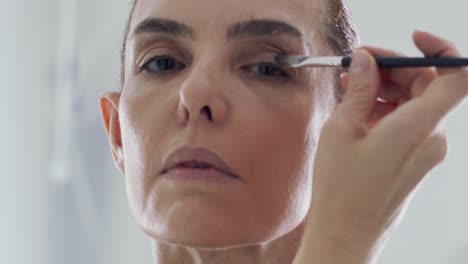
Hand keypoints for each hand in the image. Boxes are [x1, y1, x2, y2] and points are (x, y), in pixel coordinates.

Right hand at [294, 30, 467, 263]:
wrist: (345, 232)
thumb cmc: (342, 188)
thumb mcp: (343, 128)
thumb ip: (361, 88)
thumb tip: (368, 60)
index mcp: (419, 127)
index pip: (457, 76)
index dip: (440, 49)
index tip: (412, 39)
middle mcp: (432, 138)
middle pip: (428, 86)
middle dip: (395, 68)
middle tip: (360, 64)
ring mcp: (425, 151)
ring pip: (415, 104)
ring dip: (387, 88)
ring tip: (351, 86)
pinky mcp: (414, 160)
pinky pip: (408, 123)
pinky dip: (387, 109)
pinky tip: (359, 109)